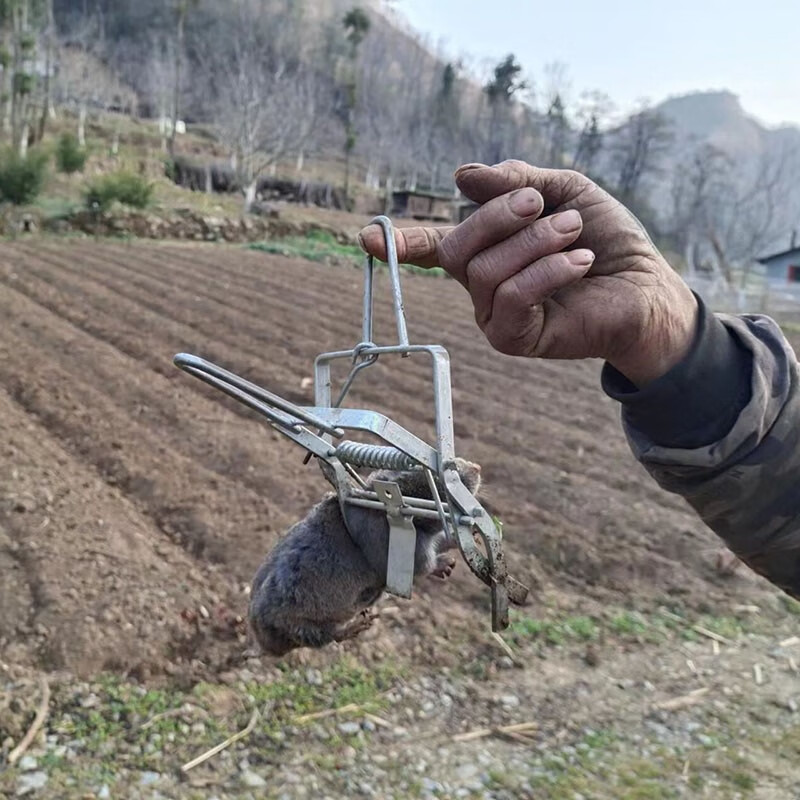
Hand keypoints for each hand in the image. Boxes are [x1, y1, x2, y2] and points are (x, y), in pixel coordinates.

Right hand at [358, 161, 698, 385]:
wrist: (646, 285)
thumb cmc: (605, 237)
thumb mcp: (563, 191)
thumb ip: (515, 181)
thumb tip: (461, 176)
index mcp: (487, 250)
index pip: (434, 247)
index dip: (401, 242)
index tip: (367, 237)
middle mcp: (481, 286)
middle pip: (456, 248)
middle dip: (499, 217)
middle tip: (543, 204)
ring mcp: (494, 315)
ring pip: (485, 270)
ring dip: (536, 241)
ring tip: (575, 235)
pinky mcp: (514, 339)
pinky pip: (511, 297)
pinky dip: (547, 270)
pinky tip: (581, 262)